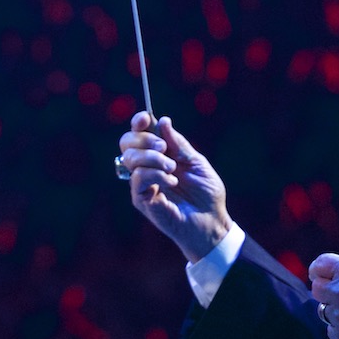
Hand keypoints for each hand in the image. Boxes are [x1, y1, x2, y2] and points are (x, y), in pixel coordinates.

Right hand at [118, 113, 233, 262]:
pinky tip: (171, 182)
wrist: (211, 220)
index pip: (138, 133)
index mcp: (159, 155)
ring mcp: (142, 183)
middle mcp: (146, 167)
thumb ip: (178, 143)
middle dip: (144, 139)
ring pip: (131, 158)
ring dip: (154, 159)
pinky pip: (139, 178)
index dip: (138, 122)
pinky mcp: (141, 199)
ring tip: (173, 169)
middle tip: (164, 148)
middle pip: (127, 143)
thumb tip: (163, 120)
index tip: (145, 118)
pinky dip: (156, 175)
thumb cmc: (206, 193)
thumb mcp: (196, 162)